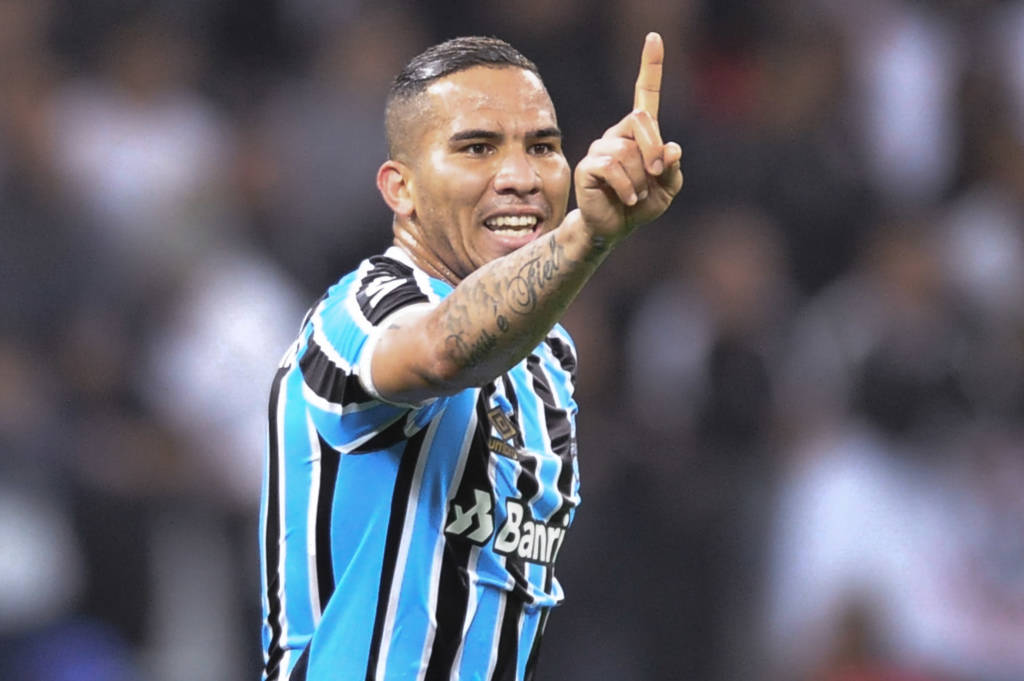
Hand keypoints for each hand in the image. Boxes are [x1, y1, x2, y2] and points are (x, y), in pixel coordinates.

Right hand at [573, 32, 683, 244]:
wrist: (615, 228)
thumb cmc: (641, 205)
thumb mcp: (668, 189)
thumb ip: (673, 169)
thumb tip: (671, 148)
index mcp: (639, 133)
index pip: (646, 93)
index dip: (651, 65)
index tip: (654, 37)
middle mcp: (617, 134)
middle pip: (641, 120)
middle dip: (654, 150)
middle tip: (656, 174)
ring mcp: (600, 147)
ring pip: (628, 150)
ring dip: (640, 178)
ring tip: (637, 193)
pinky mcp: (588, 166)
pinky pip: (612, 167)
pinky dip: (627, 186)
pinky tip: (628, 197)